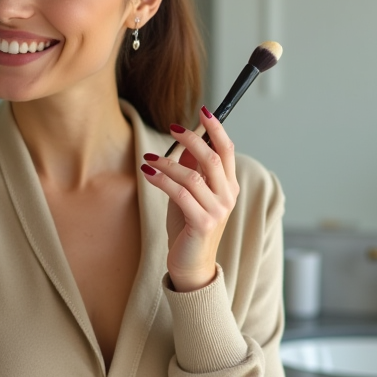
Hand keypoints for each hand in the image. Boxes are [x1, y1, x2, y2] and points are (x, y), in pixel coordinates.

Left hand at [140, 108, 238, 291]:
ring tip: (149, 158)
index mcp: (229, 187)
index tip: (203, 111)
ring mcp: (217, 211)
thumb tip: (185, 144)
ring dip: (167, 163)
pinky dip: (161, 180)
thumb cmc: (188, 229)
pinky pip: (180, 193)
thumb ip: (192, 171)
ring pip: (192, 175)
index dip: (216, 129)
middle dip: (191, 138)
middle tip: (172, 128)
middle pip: (212, 157)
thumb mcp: (190, 195)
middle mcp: (227, 196)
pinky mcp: (202, 223)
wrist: (192, 266)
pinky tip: (148, 173)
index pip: (227, 150)